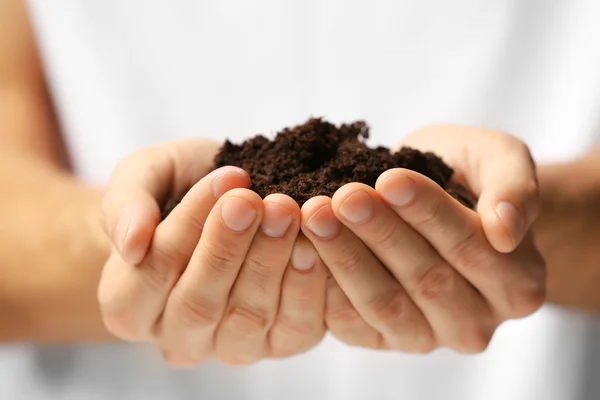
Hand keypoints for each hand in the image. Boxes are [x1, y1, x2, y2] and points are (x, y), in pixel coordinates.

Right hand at [98, 140, 326, 365]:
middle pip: (199, 304)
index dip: (189, 225)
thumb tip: (132, 241)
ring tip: (288, 213)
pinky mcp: (278, 344)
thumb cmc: (177, 190)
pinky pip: (295, 328)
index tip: (226, 178)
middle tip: (258, 200)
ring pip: (248, 318)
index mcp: (127, 304)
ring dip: (271, 262)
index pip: (153, 271)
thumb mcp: (142, 177)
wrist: (223, 203)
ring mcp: (228, 347)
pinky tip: (314, 244)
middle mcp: (176, 337)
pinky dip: (307, 286)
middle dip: (230, 247)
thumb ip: (125, 205)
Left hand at [301, 126, 545, 352]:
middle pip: (426, 281)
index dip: (429, 214)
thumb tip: (507, 229)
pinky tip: (302, 250)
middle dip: (380, 234)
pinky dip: (325, 287)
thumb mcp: (501, 160)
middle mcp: (476, 323)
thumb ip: (516, 188)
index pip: (471, 248)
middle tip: (343, 197)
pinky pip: (351, 323)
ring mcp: (427, 337)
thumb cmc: (469, 177)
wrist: (437, 198)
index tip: (389, 179)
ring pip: (385, 304)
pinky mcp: (382, 340)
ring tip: (315, 215)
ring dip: (346, 259)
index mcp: (518, 284)